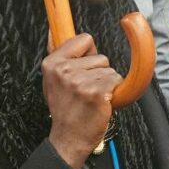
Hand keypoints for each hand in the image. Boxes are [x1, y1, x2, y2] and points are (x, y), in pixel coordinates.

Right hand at [42, 33, 121, 168]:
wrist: (68, 139)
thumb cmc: (65, 109)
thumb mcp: (52, 80)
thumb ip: (58, 54)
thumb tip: (53, 29)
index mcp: (52, 63)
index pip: (83, 39)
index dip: (87, 53)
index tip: (84, 65)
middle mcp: (64, 70)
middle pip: (100, 56)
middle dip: (98, 72)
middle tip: (85, 90)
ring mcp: (80, 81)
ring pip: (109, 69)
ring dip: (106, 83)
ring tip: (91, 97)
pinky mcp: (97, 92)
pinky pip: (116, 80)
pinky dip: (113, 92)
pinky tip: (100, 102)